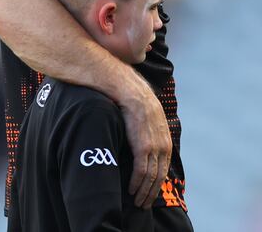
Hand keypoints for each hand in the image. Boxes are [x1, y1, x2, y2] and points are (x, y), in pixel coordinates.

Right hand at [120, 82, 171, 208]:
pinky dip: (136, 183)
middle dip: (151, 193)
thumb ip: (149, 134)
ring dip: (143, 192)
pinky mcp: (143, 147)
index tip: (148, 193)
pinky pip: (141, 171)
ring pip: (150, 178)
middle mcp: (163, 148)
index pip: (162, 170)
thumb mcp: (150, 120)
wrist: (133, 93)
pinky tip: (130, 189)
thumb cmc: (137, 104)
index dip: (156, 184)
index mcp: (166, 143)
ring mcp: (154, 149)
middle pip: (159, 178)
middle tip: (143, 204)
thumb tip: (142, 140)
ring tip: (136, 201)